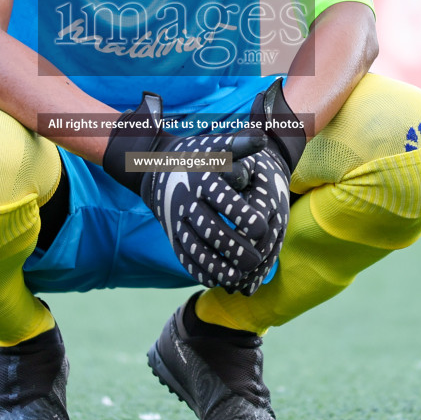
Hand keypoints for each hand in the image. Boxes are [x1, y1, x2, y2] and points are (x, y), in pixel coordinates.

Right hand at [103, 93, 286, 292]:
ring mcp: (176, 222)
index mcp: (201, 179)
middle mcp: (186, 201)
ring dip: (217, 266)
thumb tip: (262, 138)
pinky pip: (184, 258)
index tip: (263, 228)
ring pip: (195, 248)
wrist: (157, 168)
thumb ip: (241, 144)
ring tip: (239, 277)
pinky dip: (200, 272)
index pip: (222, 200)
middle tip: (256, 260)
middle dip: (234, 248)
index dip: (243, 216)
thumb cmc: (200, 157)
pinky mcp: (172, 237)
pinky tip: (218, 281)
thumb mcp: (217, 146)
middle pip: (210, 230)